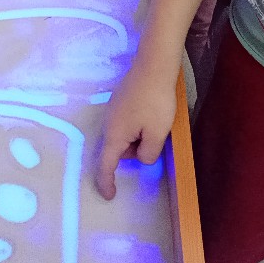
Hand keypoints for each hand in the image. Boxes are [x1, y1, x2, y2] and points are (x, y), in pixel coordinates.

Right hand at [95, 61, 177, 200]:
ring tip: (157, 124)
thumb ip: (148, 153)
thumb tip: (141, 157)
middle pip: (117, 150)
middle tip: (154, 140)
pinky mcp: (120, 101)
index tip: (110, 196)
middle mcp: (108, 124)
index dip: (106, 183)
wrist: (154, 65)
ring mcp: (113, 110)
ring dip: (137, 139)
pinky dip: (137, 127)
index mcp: (114, 136)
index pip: (106, 166)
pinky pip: (125, 124)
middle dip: (133, 153)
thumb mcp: (157, 134)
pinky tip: (152, 115)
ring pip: (123, 136)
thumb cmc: (156, 102)